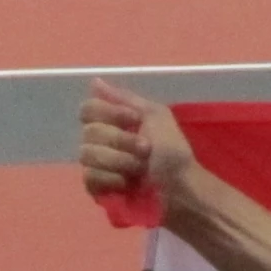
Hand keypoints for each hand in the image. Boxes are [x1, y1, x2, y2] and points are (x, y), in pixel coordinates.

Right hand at [78, 77, 194, 224]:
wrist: (183, 189)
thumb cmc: (174, 153)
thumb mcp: (157, 117)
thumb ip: (125, 98)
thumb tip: (95, 81)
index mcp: (113, 122)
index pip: (88, 109)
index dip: (109, 113)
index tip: (135, 120)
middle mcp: (101, 141)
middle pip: (88, 132)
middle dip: (121, 140)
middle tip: (146, 149)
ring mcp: (98, 166)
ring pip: (87, 155)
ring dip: (120, 160)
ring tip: (141, 169)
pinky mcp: (98, 189)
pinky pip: (89, 178)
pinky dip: (111, 179)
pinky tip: (127, 184)